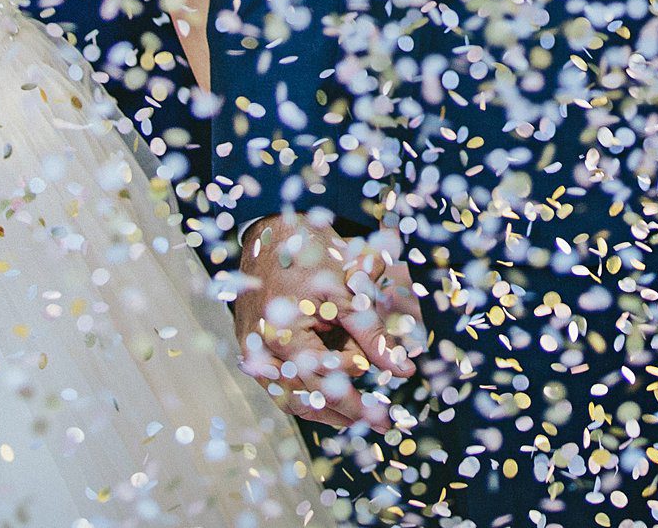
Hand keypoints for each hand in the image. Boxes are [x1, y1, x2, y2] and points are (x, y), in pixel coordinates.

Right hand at [229, 214, 423, 431]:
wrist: (270, 234)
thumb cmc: (309, 255)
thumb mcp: (346, 291)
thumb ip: (372, 333)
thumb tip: (403, 370)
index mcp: (282, 335)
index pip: (325, 383)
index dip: (357, 402)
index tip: (386, 416)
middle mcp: (262, 351)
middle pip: (306, 399)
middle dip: (346, 412)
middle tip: (380, 423)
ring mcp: (254, 353)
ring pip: (291, 398)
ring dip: (326, 409)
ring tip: (360, 416)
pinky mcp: (253, 352)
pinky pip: (280, 385)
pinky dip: (308, 393)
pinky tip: (333, 397)